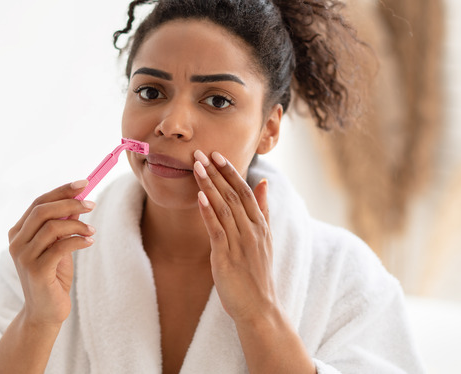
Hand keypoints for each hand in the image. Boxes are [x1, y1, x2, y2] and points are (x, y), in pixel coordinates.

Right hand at [7, 180, 95, 327]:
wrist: (46, 312)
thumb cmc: (53, 276)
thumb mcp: (59, 246)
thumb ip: (63, 224)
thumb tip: (79, 201)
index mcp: (19, 232)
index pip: (39, 202)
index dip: (61, 190)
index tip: (83, 184)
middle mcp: (17, 242)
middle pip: (42, 210)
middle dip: (69, 202)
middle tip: (92, 203)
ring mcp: (24, 257)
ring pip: (52, 227)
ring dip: (77, 224)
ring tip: (92, 230)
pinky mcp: (36, 271)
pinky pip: (60, 246)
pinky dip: (78, 240)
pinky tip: (89, 242)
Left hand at [192, 150, 278, 323]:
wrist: (260, 308)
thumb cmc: (258, 273)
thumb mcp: (265, 238)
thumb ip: (263, 209)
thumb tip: (263, 182)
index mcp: (260, 225)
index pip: (245, 191)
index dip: (230, 172)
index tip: (216, 155)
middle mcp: (252, 230)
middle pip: (233, 194)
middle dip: (216, 172)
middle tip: (200, 152)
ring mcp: (240, 243)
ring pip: (223, 208)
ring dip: (208, 185)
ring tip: (195, 167)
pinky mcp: (227, 257)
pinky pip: (217, 230)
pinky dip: (208, 212)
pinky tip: (199, 197)